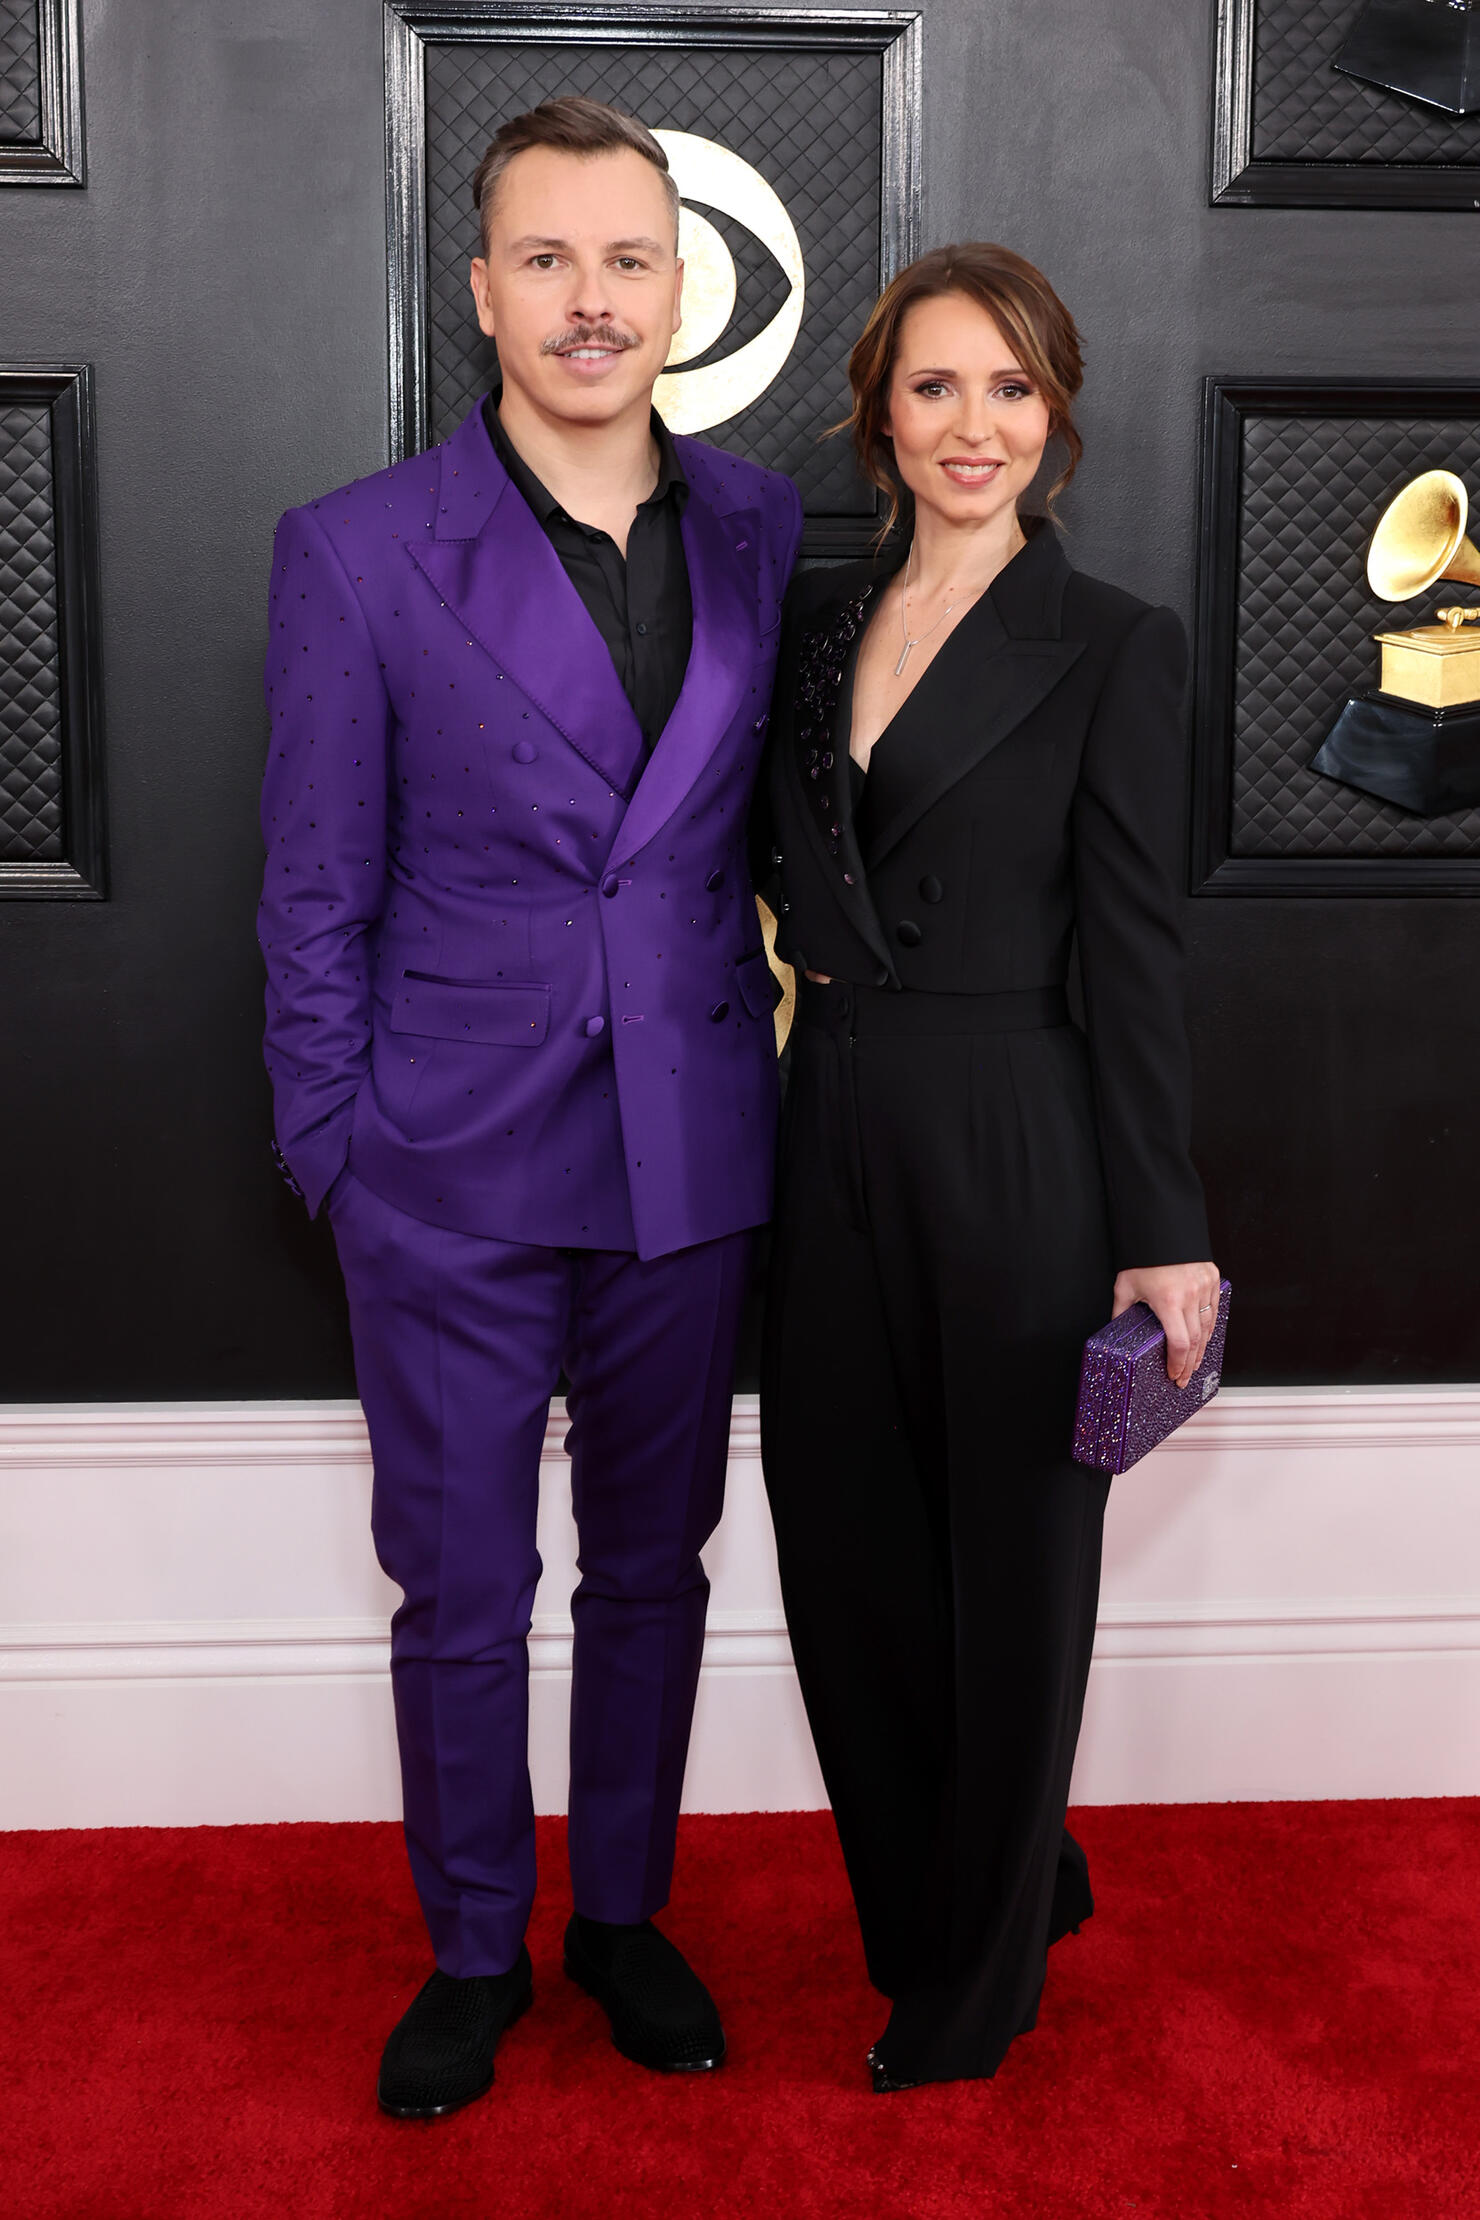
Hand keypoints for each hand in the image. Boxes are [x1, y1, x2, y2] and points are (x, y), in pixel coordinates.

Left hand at [1112, 1262, 1221, 1388]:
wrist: (1159, 1225)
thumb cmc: (1142, 1254)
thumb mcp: (1125, 1286)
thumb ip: (1122, 1312)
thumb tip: (1117, 1330)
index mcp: (1168, 1300)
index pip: (1179, 1343)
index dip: (1177, 1364)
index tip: (1174, 1374)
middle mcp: (1190, 1295)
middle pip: (1196, 1341)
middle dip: (1190, 1363)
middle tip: (1183, 1377)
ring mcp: (1204, 1286)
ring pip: (1209, 1327)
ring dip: (1202, 1348)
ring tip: (1194, 1363)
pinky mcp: (1212, 1278)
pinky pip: (1215, 1309)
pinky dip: (1210, 1326)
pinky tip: (1204, 1338)